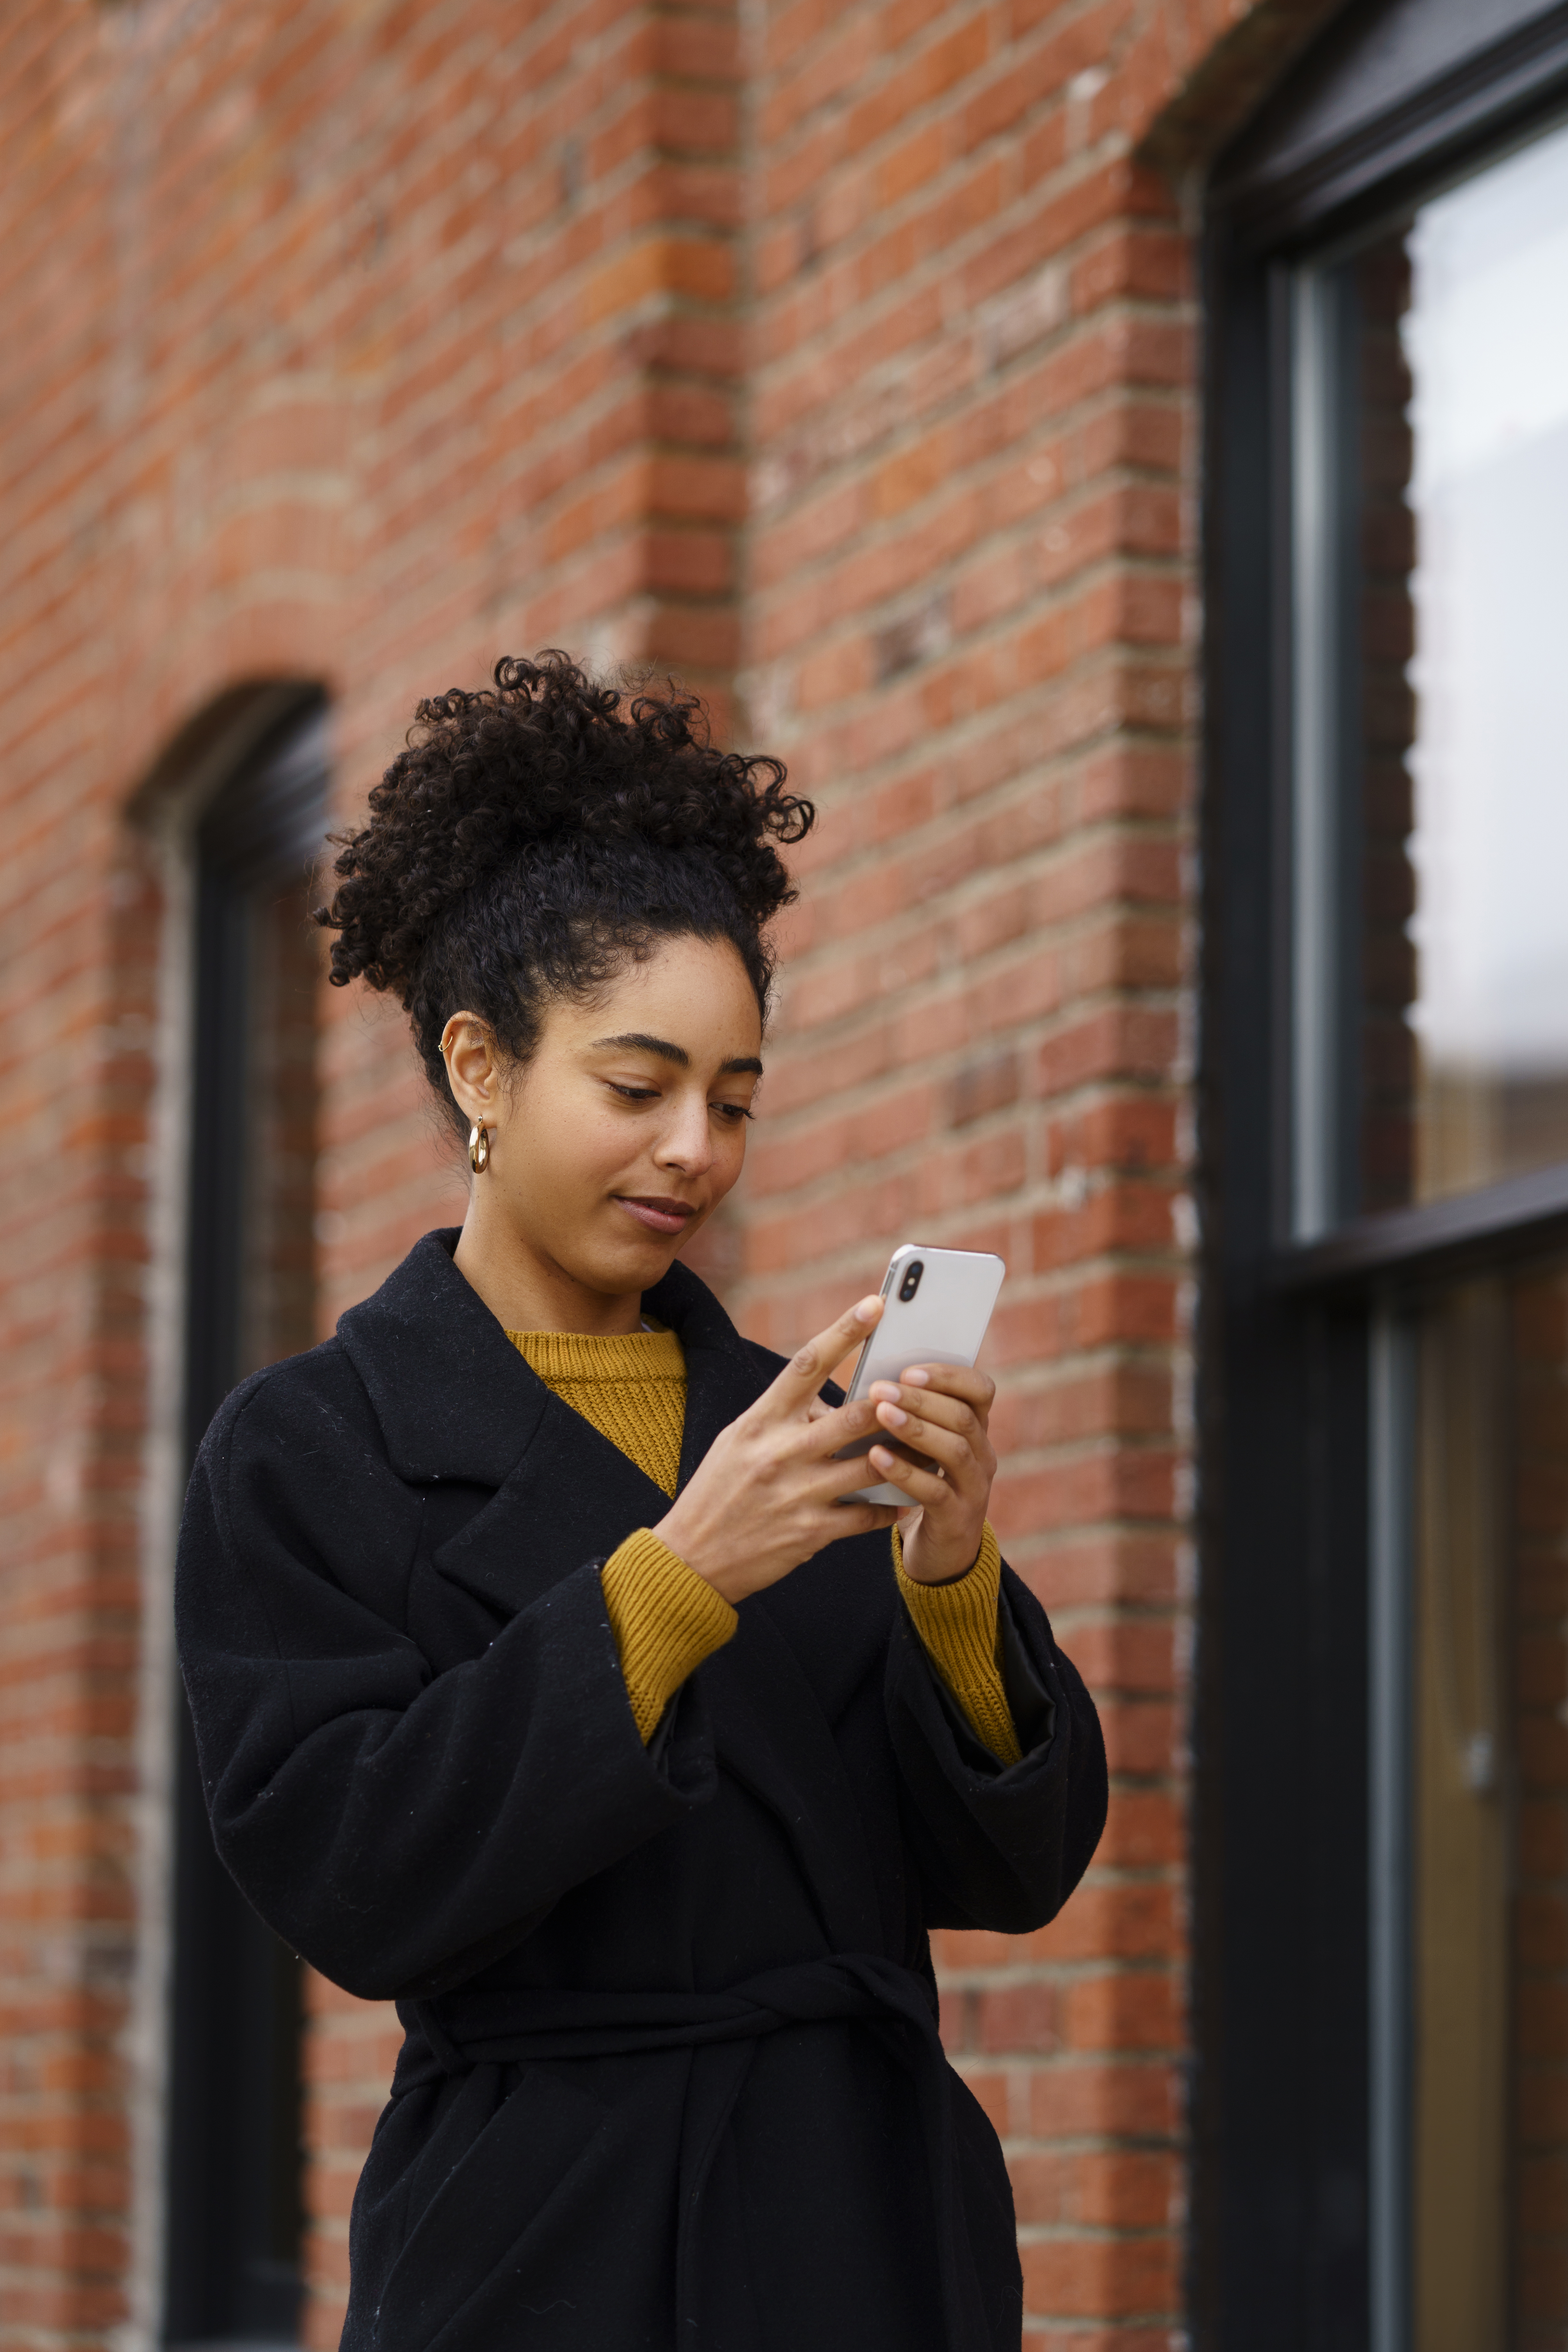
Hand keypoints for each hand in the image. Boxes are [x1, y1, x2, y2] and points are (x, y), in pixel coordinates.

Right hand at [653, 1296, 905, 1603]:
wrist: (690, 1559)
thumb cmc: (719, 1490)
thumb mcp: (740, 1441)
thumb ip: (782, 1417)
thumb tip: (827, 1397)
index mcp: (760, 1421)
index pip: (806, 1364)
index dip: (844, 1331)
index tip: (876, 1304)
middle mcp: (779, 1452)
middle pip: (853, 1415)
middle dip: (892, 1401)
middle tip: (922, 1386)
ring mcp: (798, 1493)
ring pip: (871, 1466)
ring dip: (905, 1455)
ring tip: (931, 1444)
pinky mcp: (811, 1532)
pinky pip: (866, 1515)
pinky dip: (890, 1506)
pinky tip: (907, 1499)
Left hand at [864, 1363, 996, 1585]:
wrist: (940, 1552)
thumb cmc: (920, 1483)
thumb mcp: (923, 1446)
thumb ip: (911, 1415)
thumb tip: (873, 1379)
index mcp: (976, 1429)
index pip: (980, 1389)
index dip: (948, 1375)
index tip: (909, 1369)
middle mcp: (983, 1455)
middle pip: (963, 1417)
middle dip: (921, 1399)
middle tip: (880, 1388)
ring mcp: (975, 1488)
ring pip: (955, 1451)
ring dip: (916, 1428)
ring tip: (881, 1414)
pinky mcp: (957, 1519)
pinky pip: (934, 1491)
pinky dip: (905, 1472)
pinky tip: (877, 1457)